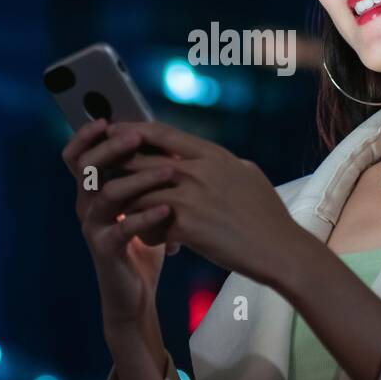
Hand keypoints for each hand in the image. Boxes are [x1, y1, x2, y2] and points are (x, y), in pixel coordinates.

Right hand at [60, 118, 180, 328]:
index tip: (106, 118)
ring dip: (139, 179)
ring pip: (107, 195)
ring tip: (168, 171)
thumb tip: (161, 135)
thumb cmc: (142, 242)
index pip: (77, 155)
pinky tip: (168, 209)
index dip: (86, 135)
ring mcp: (93, 229)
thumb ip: (143, 175)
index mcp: (92, 190)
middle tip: (136, 137)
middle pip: (86, 168)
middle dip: (111, 148)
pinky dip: (146, 217)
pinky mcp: (106, 252)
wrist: (135, 293)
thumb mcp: (142, 203)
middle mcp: (86, 205)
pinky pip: (122, 230)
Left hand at [112, 121, 305, 290]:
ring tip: (127, 216)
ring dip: (128, 206)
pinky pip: (149, 226)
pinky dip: (147, 234)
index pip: (161, 132)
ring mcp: (190, 197)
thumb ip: (219, 162)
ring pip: (137, 194)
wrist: (280, 250)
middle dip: (116, 166)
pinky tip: (155, 242)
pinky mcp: (186, 226)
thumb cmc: (268, 215)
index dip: (132, 130)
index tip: (114, 130)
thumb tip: (204, 155)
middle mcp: (197, 170)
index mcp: (211, 154)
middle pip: (139, 159)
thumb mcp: (246, 174)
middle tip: (100, 172)